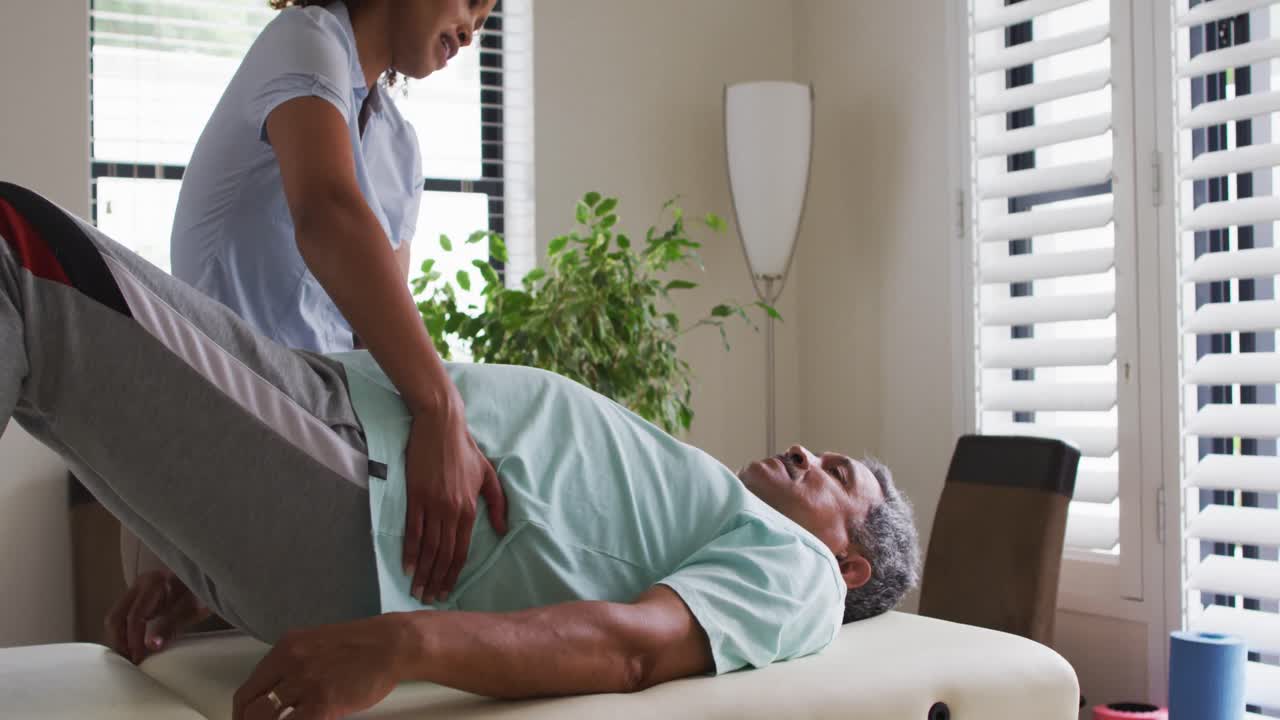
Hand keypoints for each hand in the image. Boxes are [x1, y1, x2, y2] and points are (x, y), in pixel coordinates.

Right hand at [105, 569, 209, 663]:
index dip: (134, 641)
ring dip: (120, 639)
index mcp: (154, 583)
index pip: (135, 617)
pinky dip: (124, 633)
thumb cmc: (203, 591)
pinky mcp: (137, 596)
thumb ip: (171, 626)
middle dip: (120, 641)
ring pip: (116, 617)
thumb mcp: (192, 609)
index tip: (138, 659)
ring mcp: (137, 588)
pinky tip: (132, 646)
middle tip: (129, 661)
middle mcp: (140, 583)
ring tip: (130, 657)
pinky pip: (123, 616)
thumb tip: (151, 646)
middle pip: (116, 617)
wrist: (209, 576)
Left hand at [233, 616, 406, 719]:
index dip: (241, 713)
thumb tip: (278, 690)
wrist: (391, 645)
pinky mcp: (323, 704)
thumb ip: (293, 663)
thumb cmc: (360, 645)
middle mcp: (289, 665)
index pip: (248, 689)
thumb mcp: (316, 643)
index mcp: (286, 648)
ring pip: (268, 719)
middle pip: (252, 708)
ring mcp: (305, 685)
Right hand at [403, 404, 507, 602]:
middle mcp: (452, 511)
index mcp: (470, 508)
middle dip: (437, 579)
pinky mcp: (416, 497)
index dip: (454, 573)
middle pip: (445, 554)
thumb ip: (497, 503)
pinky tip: (408, 567)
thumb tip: (502, 529)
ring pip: (429, 547)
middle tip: (430, 600)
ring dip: (423, 572)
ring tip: (418, 591)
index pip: (462, 550)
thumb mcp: (488, 474)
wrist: (441, 426)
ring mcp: (433, 505)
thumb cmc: (465, 449)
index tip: (448, 591)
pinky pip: (413, 530)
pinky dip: (411, 551)